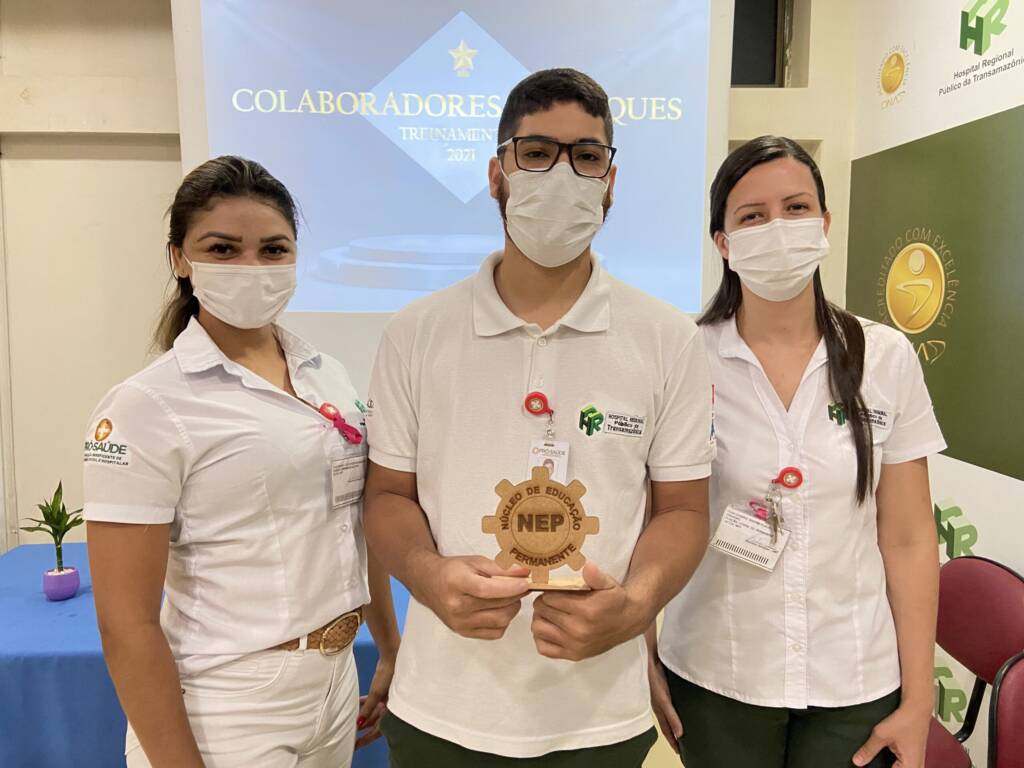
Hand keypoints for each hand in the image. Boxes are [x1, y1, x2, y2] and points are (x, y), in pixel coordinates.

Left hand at [354, 654, 394, 748]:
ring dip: (363, 714)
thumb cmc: (388, 674)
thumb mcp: (376, 693)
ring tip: (350, 719)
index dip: (367, 738)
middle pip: (376, 721)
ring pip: (374, 711)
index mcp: (393, 710)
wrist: (393, 655)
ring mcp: (388, 698)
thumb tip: (358, 723)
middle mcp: (392, 706)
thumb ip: (367, 709)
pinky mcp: (384, 690)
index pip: (379, 730)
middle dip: (363, 726)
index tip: (355, 745)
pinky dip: (365, 704)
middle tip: (350, 732)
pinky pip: (373, 701)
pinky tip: (356, 704)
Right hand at [418, 555, 529, 639]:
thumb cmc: (453, 571)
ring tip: (511, 597)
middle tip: (521, 586)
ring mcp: (460, 623)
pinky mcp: (464, 633)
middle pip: (497, 606)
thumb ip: (500, 568)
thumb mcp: (475, 562)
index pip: (486, 590)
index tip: (526, 583)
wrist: (430, 584)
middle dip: (515, 596)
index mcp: (456, 583)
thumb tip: (526, 573)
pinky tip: (500, 609)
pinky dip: (504, 621)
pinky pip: (495, 632)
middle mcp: (456, 607)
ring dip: (512, 608)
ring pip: (500, 621)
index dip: (509, 588)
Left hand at [531, 562, 648, 661]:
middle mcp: (578, 630)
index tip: (553, 590)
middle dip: (543, 603)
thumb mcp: (608, 583)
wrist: (629, 621)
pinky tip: (551, 628)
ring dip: (540, 619)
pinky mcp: (573, 656)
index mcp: (586, 610)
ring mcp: (575, 645)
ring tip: (549, 613)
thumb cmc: (615, 599)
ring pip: (538, 629)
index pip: (549, 598)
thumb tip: (587, 566)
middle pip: (542, 612)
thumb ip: (596, 576)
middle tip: (550, 600)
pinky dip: (542, 638)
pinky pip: (544, 648)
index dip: (548, 591)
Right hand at [648, 657, 682, 752]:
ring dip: (678, 718)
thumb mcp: (662, 698)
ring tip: (689, 725)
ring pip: (673, 709)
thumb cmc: (651, 675)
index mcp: (658, 708)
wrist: (647, 653)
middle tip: (686, 743)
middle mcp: (661, 702)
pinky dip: (679, 704)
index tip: (680, 752)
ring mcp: (664, 693)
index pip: (667, 729)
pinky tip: (686, 703)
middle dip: (676, 732)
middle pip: (670, 721)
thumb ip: (671, 715)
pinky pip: (674, 698)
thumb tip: (680, 734)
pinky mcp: (667, 683)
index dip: (673, 741)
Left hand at [853, 704, 931, 767]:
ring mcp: (916, 762)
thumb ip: (868, 750)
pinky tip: (882, 757)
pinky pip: (901, 765)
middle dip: (881, 766)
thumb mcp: (882, 735)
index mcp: (911, 767)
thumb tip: (857, 761)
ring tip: (876, 757)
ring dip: (887, 764)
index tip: (866, 766)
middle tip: (868, 761)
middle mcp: (916, 767)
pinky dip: (892, 762)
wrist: (917, 707)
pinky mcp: (913, 756)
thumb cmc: (905, 720)